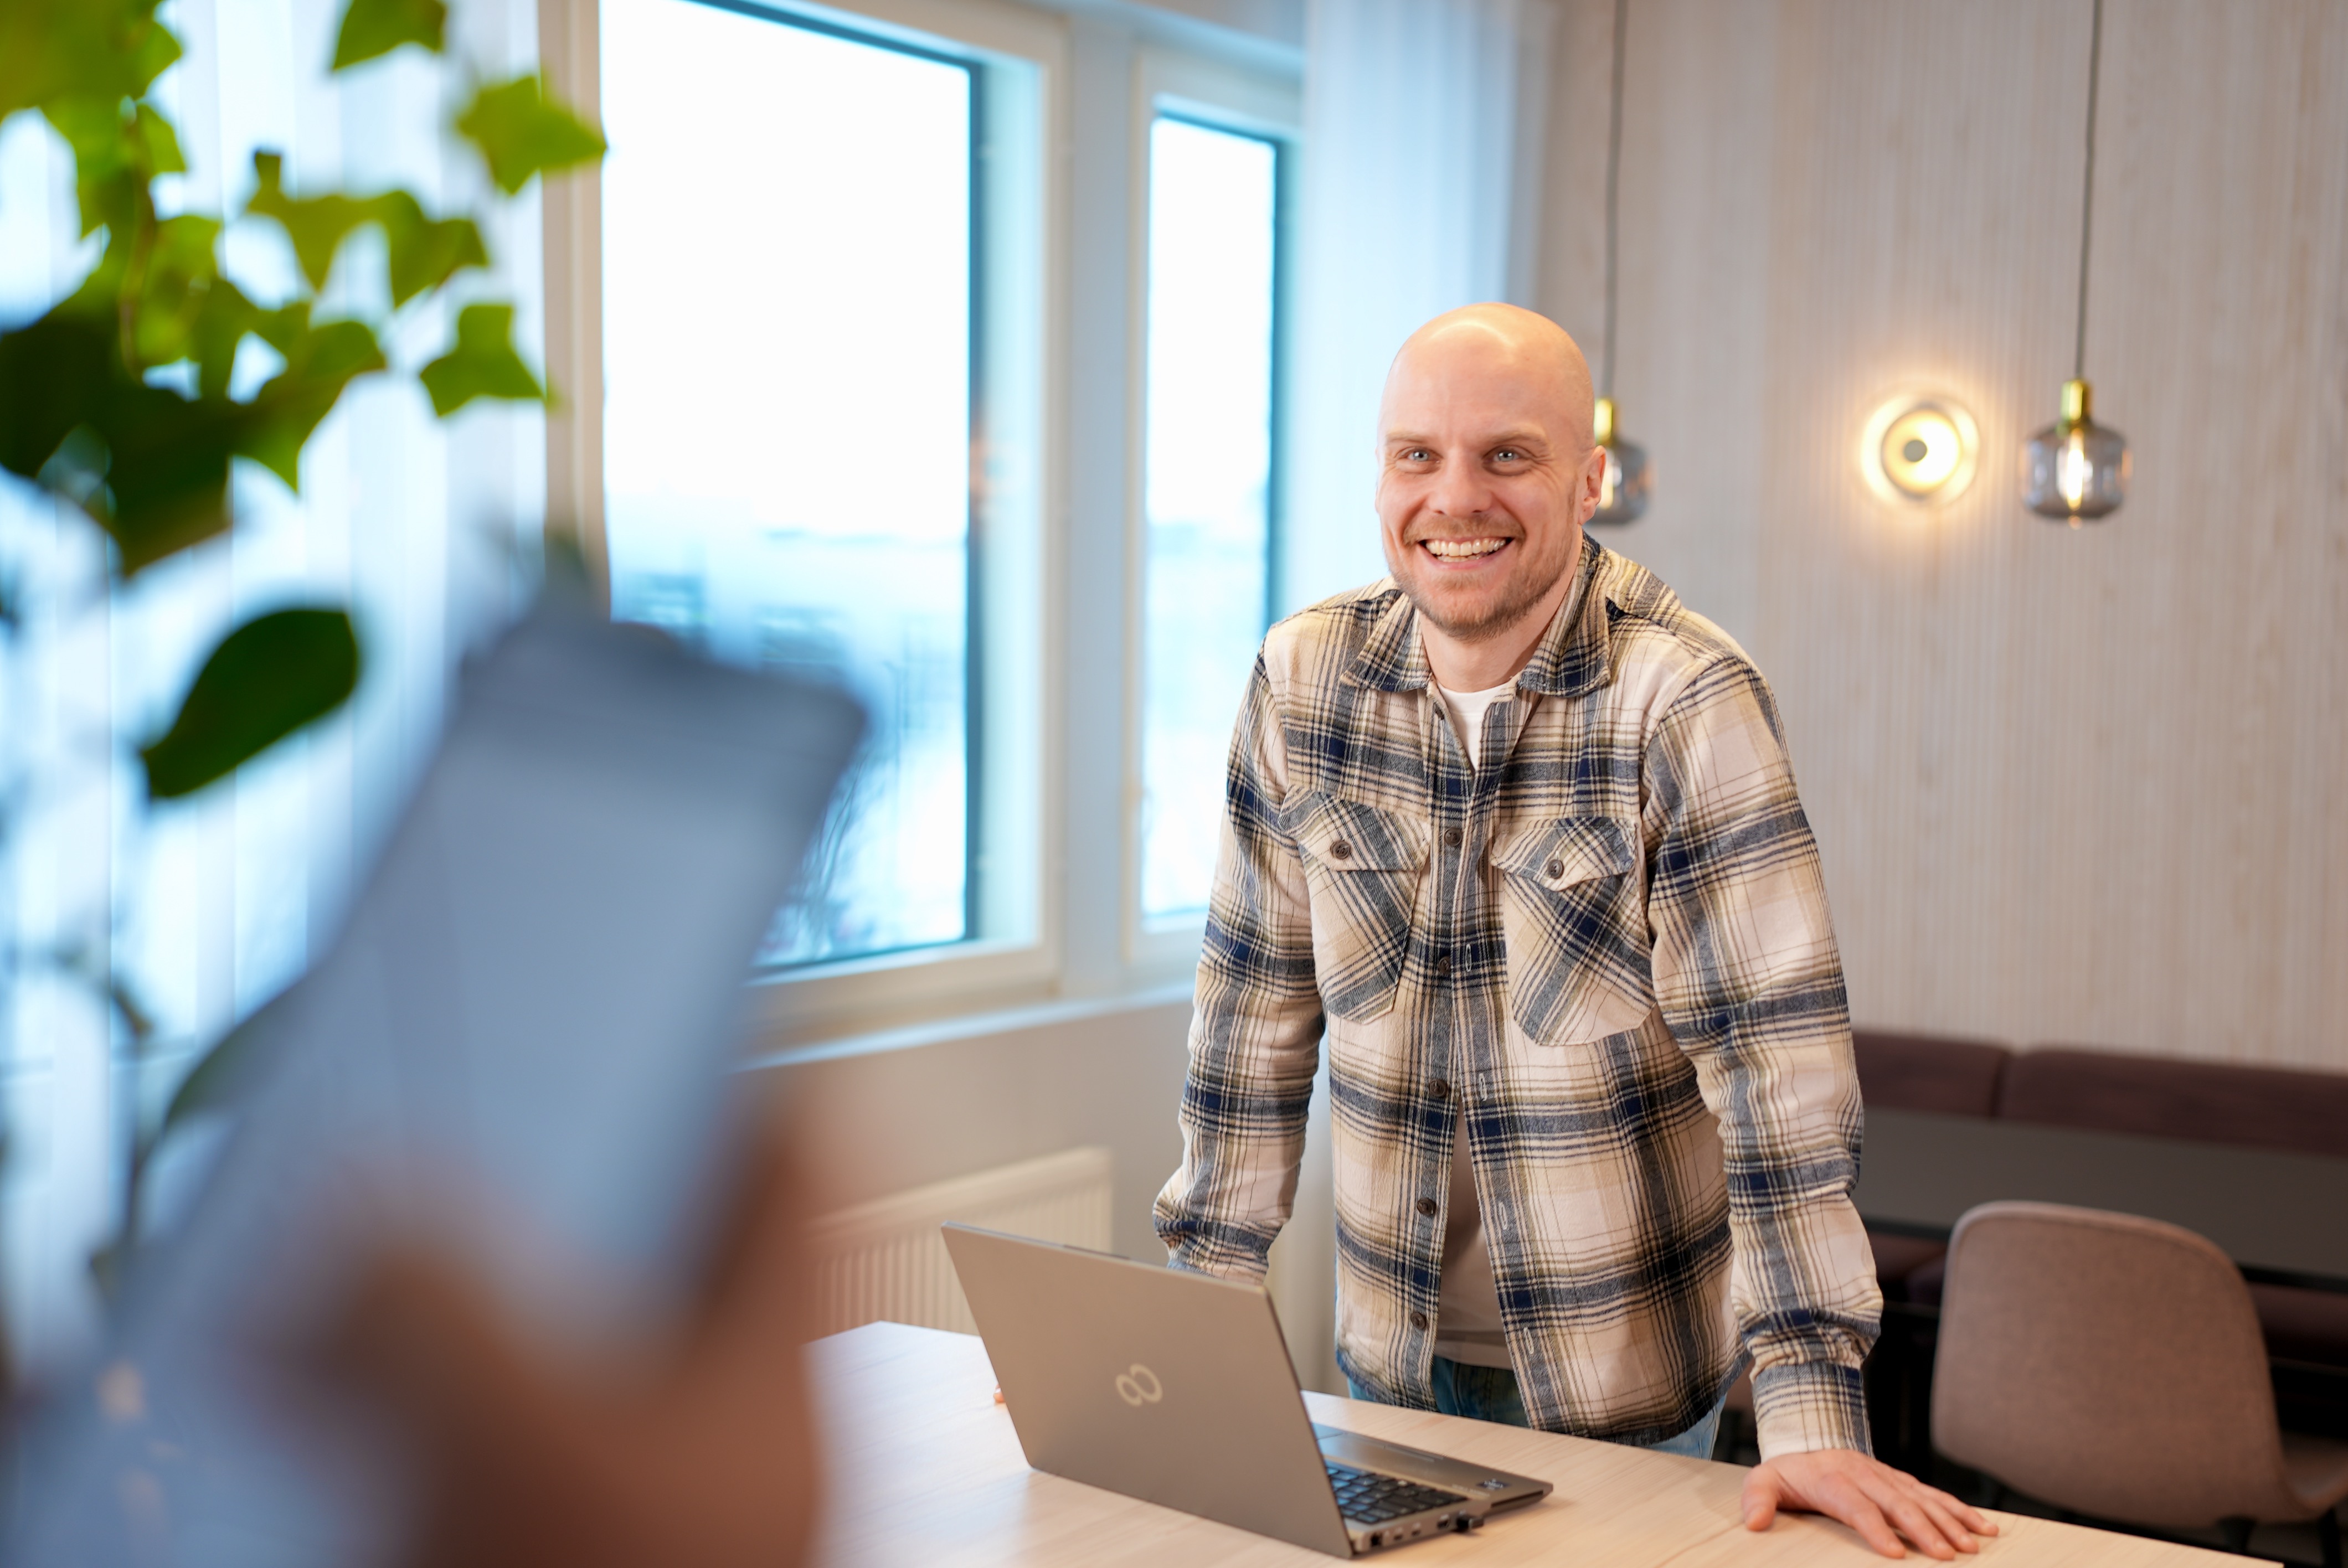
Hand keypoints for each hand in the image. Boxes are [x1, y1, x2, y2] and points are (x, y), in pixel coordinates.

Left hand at [1741, 1448, 1997, 1559]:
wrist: (1807, 1437)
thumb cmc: (1787, 1471)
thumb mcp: (1763, 1479)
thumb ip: (1759, 1499)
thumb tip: (1754, 1523)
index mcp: (1832, 1478)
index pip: (1856, 1505)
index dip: (1875, 1528)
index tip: (1895, 1554)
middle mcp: (1864, 1474)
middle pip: (1897, 1502)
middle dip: (1924, 1529)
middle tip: (1947, 1556)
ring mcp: (1886, 1475)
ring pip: (1922, 1497)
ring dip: (1949, 1520)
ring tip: (1973, 1544)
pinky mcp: (1901, 1479)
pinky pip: (1933, 1493)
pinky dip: (1958, 1508)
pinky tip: (1982, 1525)